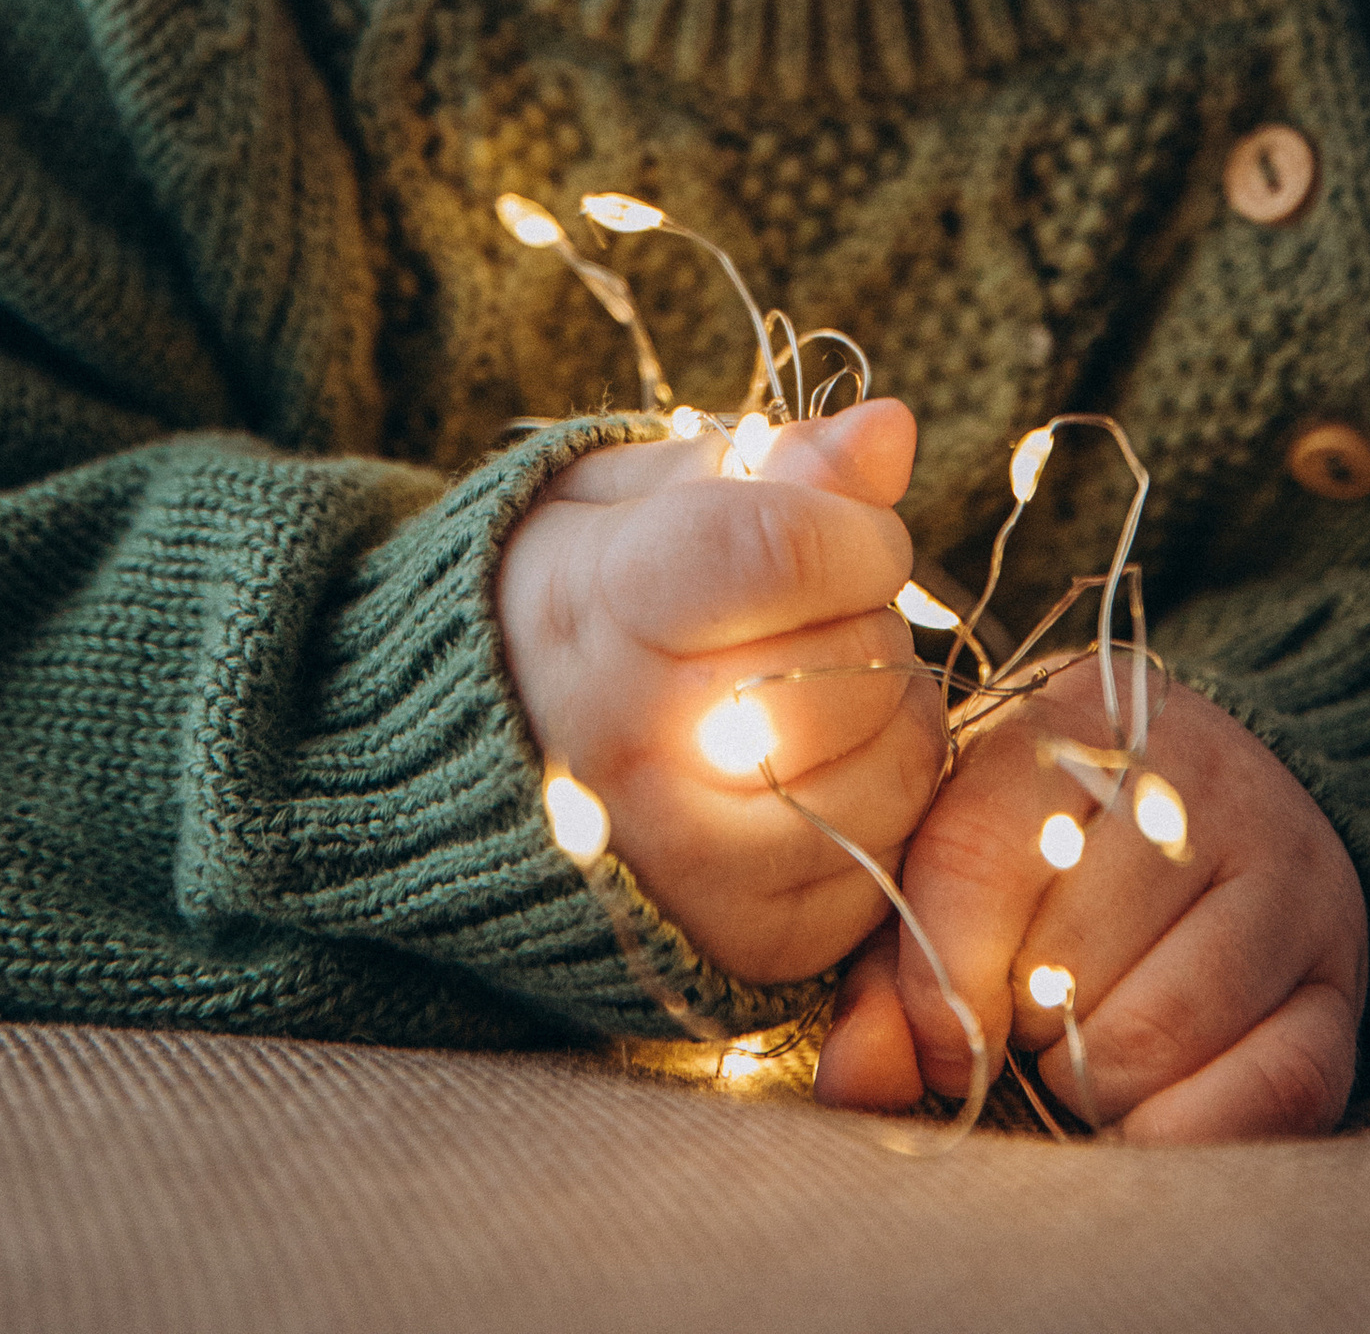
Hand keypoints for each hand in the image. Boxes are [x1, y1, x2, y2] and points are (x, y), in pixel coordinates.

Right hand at [497, 400, 945, 986]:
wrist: (475, 768)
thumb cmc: (573, 601)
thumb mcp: (630, 498)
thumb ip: (769, 462)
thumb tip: (892, 430)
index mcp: (599, 611)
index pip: (787, 547)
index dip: (850, 525)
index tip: (842, 528)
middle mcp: (638, 752)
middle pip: (853, 656)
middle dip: (867, 612)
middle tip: (811, 610)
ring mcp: (693, 862)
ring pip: (894, 763)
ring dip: (888, 705)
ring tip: (811, 681)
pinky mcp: (751, 940)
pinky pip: (891, 854)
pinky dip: (883, 798)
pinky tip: (814, 764)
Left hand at [815, 672, 1365, 1139]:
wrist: (1215, 810)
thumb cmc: (1049, 848)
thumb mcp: (956, 863)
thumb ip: (892, 971)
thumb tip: (856, 1080)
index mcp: (1077, 715)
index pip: (980, 850)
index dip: (939, 972)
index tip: (938, 1035)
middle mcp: (1201, 778)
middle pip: (1070, 958)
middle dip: (1023, 1022)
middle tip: (1025, 1013)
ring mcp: (1290, 874)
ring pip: (1159, 1034)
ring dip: (1095, 1079)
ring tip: (1081, 1044)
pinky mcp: (1342, 979)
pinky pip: (1268, 1092)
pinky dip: (1185, 1131)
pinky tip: (1146, 1102)